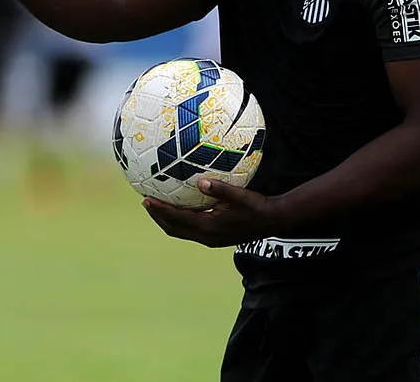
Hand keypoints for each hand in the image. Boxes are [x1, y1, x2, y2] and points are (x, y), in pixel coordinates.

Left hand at [143, 178, 279, 247]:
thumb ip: (220, 189)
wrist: (273, 222)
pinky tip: (180, 207)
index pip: (177, 220)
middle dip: (158, 216)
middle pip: (174, 229)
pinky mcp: (215, 237)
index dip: (160, 211)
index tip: (147, 200)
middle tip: (146, 202)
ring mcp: (211, 239)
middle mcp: (207, 237)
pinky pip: (190, 230)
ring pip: (181, 231)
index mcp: (209, 227)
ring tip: (156, 206)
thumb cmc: (257, 207)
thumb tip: (201, 180)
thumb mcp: (240, 196)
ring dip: (167, 220)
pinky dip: (179, 220)